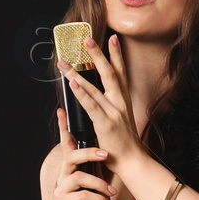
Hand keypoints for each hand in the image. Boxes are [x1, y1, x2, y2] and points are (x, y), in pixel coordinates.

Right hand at [54, 108, 118, 199]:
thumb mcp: (102, 183)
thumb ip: (101, 166)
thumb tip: (110, 146)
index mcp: (71, 169)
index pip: (66, 145)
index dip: (63, 128)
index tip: (62, 111)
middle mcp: (63, 177)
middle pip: (71, 157)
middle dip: (88, 154)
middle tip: (105, 154)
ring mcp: (61, 191)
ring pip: (78, 177)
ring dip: (99, 184)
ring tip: (111, 193)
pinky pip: (82, 196)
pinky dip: (98, 199)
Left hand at [57, 33, 138, 163]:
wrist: (133, 161)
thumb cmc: (123, 143)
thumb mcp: (121, 119)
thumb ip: (112, 106)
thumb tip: (99, 96)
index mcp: (124, 100)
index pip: (120, 72)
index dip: (116, 54)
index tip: (113, 38)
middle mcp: (120, 102)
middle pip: (108, 73)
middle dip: (97, 55)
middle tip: (87, 39)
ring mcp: (113, 112)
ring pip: (93, 87)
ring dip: (77, 73)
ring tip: (65, 62)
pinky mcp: (105, 123)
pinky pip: (90, 105)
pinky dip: (81, 93)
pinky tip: (73, 83)